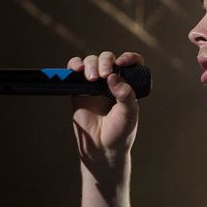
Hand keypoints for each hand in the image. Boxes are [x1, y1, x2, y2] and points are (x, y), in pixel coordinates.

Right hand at [69, 51, 142, 176]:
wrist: (101, 148)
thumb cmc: (120, 131)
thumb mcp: (129, 114)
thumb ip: (125, 95)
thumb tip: (113, 76)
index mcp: (128, 84)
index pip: (131, 63)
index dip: (128, 57)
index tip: (122, 62)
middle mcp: (111, 81)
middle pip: (108, 59)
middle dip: (105, 62)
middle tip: (104, 75)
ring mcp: (94, 84)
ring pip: (92, 61)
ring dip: (90, 63)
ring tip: (91, 79)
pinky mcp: (79, 89)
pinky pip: (75, 70)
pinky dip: (74, 65)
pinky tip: (76, 69)